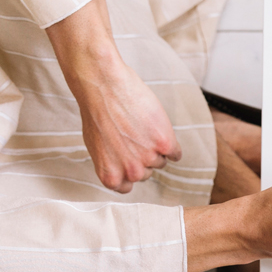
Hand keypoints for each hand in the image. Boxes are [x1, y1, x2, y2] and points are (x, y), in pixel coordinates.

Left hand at [45, 0, 181, 192]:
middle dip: (141, 156)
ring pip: (161, 161)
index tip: (125, 155)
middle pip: (147, 173)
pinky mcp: (166, 143)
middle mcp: (132, 172)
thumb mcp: (96, 146)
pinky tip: (157, 128)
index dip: (127, 168)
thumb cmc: (95, 110)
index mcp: (111, 176)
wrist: (103, 85)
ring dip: (155, 146)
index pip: (127, 187)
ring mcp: (150, 158)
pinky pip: (176, 154)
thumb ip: (112, 164)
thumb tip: (124, 170)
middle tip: (131, 134)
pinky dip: (171, 143)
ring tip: (140, 127)